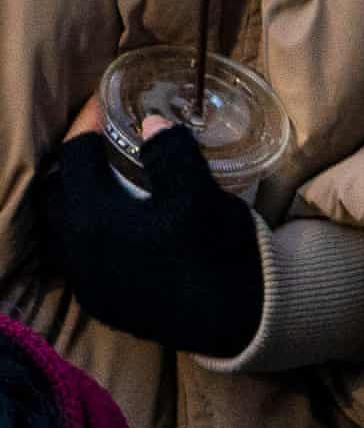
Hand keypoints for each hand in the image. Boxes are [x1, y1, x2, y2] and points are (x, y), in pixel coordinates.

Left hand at [49, 126, 265, 359]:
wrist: (242, 322)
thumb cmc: (219, 252)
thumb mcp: (201, 195)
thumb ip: (171, 154)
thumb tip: (150, 122)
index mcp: (94, 218)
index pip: (75, 157)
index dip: (88, 125)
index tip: (106, 106)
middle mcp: (78, 252)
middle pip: (57, 195)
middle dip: (75, 166)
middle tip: (103, 147)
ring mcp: (88, 283)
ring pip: (64, 231)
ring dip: (80, 203)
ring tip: (110, 188)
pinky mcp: (104, 304)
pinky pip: (81, 261)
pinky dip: (92, 236)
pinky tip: (122, 232)